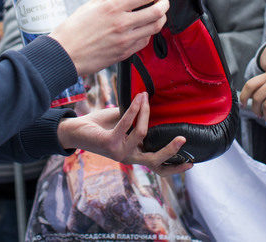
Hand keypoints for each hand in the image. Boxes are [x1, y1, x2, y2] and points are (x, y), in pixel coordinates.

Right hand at [51, 0, 167, 75]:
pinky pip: (145, 42)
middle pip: (156, 12)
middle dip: (164, 5)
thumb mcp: (87, 7)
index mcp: (113, 7)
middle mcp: (123, 23)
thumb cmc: (72, 31)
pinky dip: (148, 34)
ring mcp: (125, 39)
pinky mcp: (125, 53)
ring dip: (160, 20)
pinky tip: (144, 30)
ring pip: (155, 28)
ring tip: (158, 15)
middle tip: (163, 2)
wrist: (65, 55)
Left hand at [56, 92, 190, 175]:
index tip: (191, 164)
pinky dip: (134, 109)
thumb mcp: (123, 122)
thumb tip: (152, 103)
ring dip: (145, 113)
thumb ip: (137, 119)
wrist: (75, 129)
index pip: (157, 167)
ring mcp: (119, 153)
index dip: (173, 168)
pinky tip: (138, 99)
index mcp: (134, 154)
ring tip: (146, 97)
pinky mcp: (109, 144)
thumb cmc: (100, 125)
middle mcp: (128, 157)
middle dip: (169, 151)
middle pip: (154, 161)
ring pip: (142, 134)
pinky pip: (127, 124)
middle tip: (182, 138)